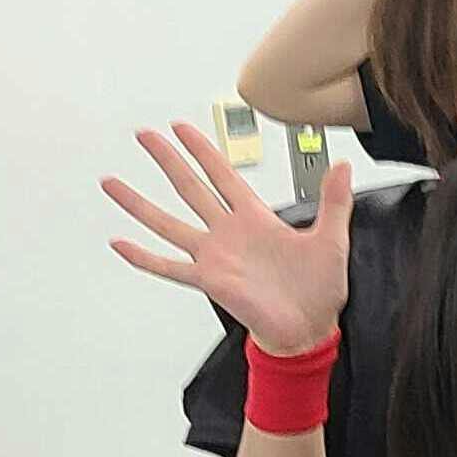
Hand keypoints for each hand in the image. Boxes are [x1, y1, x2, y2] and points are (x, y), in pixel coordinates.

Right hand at [103, 126, 355, 357]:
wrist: (309, 328)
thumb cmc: (319, 289)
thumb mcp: (332, 239)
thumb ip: (335, 201)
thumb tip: (344, 166)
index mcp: (256, 219)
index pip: (223, 174)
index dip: (202, 150)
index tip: (181, 128)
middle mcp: (229, 233)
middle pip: (190, 187)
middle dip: (167, 160)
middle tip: (144, 136)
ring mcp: (214, 256)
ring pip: (168, 222)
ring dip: (140, 203)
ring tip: (112, 183)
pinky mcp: (209, 280)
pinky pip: (168, 266)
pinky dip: (143, 256)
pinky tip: (119, 243)